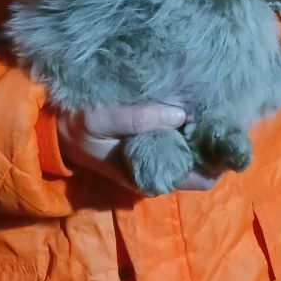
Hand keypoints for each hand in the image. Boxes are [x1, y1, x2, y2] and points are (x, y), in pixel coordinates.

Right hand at [57, 102, 223, 193]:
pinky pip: (184, 137)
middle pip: (205, 163)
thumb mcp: (100, 120)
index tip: (226, 131)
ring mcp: (158, 157)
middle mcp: (160, 171)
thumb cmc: (77, 129)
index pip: (201, 179)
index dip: (218, 159)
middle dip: (216, 141)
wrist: (54, 131)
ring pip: (196, 150)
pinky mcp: (154, 142)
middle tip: (225, 110)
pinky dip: (192, 124)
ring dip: (205, 131)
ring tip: (214, 103)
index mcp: (150, 175)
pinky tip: (197, 102)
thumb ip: (138, 119)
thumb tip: (181, 114)